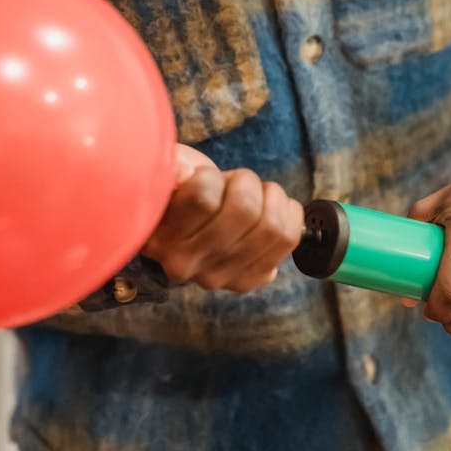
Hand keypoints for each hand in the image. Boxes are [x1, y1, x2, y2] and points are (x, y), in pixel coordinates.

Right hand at [141, 144, 303, 293]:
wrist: (183, 229)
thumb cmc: (174, 193)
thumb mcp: (163, 175)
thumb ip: (169, 172)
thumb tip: (183, 172)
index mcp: (161, 238)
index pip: (203, 195)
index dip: (210, 175)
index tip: (202, 178)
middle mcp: (189, 265)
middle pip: (245, 208)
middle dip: (244, 181)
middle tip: (232, 183)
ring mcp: (223, 276)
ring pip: (273, 225)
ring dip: (269, 196)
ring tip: (253, 194)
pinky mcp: (252, 278)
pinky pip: (290, 238)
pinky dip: (287, 211)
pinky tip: (269, 208)